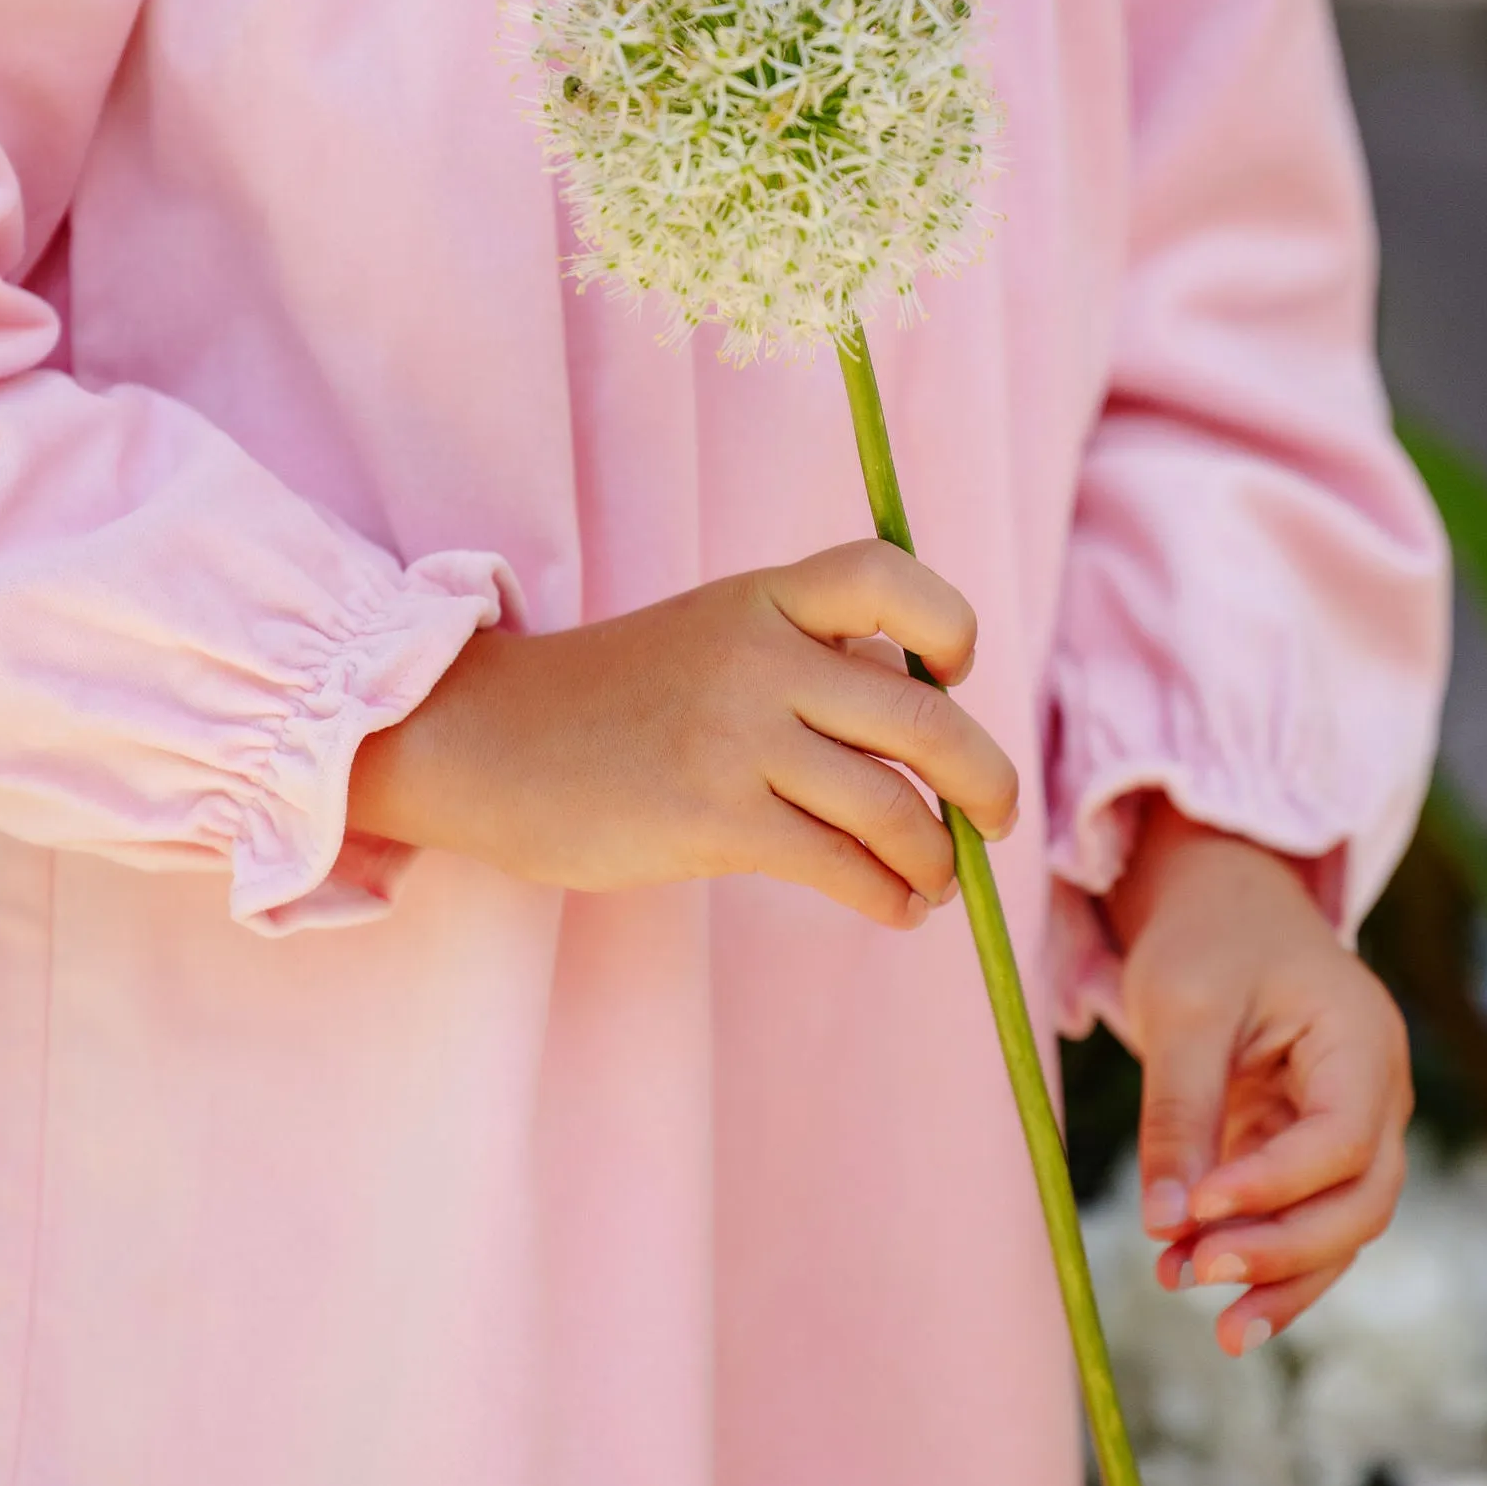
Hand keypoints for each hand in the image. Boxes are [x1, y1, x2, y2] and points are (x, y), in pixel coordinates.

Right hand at [347, 541, 1017, 930]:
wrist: (489, 742)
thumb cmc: (619, 702)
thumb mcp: (714, 636)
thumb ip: (810, 660)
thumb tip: (933, 726)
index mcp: (764, 597)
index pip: (887, 578)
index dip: (946, 626)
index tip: (951, 674)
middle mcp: (759, 656)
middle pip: (923, 719)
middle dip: (984, 781)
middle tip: (997, 817)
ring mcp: (737, 737)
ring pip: (892, 806)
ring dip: (935, 857)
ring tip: (936, 879)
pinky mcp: (715, 818)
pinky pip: (842, 866)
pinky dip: (888, 896)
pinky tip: (894, 908)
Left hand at [1107, 801, 1410, 1356]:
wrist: (1227, 907)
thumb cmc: (1210, 941)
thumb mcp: (1184, 1010)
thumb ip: (1179, 1113)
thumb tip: (1165, 1223)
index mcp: (1363, 1040)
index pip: (1341, 1139)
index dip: (1274, 1186)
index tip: (1198, 1212)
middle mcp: (1378, 1093)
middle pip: (1362, 1200)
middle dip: (1284, 1249)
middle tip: (1193, 1275)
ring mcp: (1354, 1128)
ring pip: (1343, 1228)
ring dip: (1280, 1278)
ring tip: (1216, 1330)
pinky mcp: (1312, 1154)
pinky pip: (1308, 1223)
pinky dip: (1270, 1266)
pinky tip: (1226, 1312)